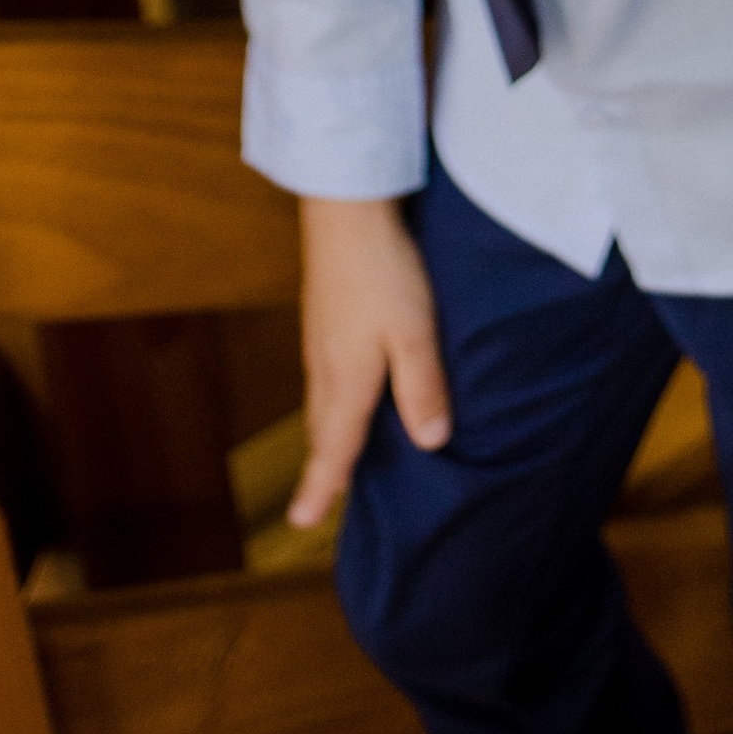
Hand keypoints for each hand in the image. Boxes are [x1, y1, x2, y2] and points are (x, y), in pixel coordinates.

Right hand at [290, 195, 449, 528]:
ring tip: (335, 455)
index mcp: (347, 380)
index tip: (302, 524)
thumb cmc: (384, 271)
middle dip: (323, 465)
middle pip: (322, 428)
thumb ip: (423, 388)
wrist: (346, 209)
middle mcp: (325, 366)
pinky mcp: (324, 316)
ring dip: (327, 433)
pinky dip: (330, 400)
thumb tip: (430, 443)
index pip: (333, 447)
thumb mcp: (414, 332)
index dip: (321, 487)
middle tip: (319, 502)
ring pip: (321, 402)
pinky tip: (343, 391)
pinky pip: (324, 376)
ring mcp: (319, 339)